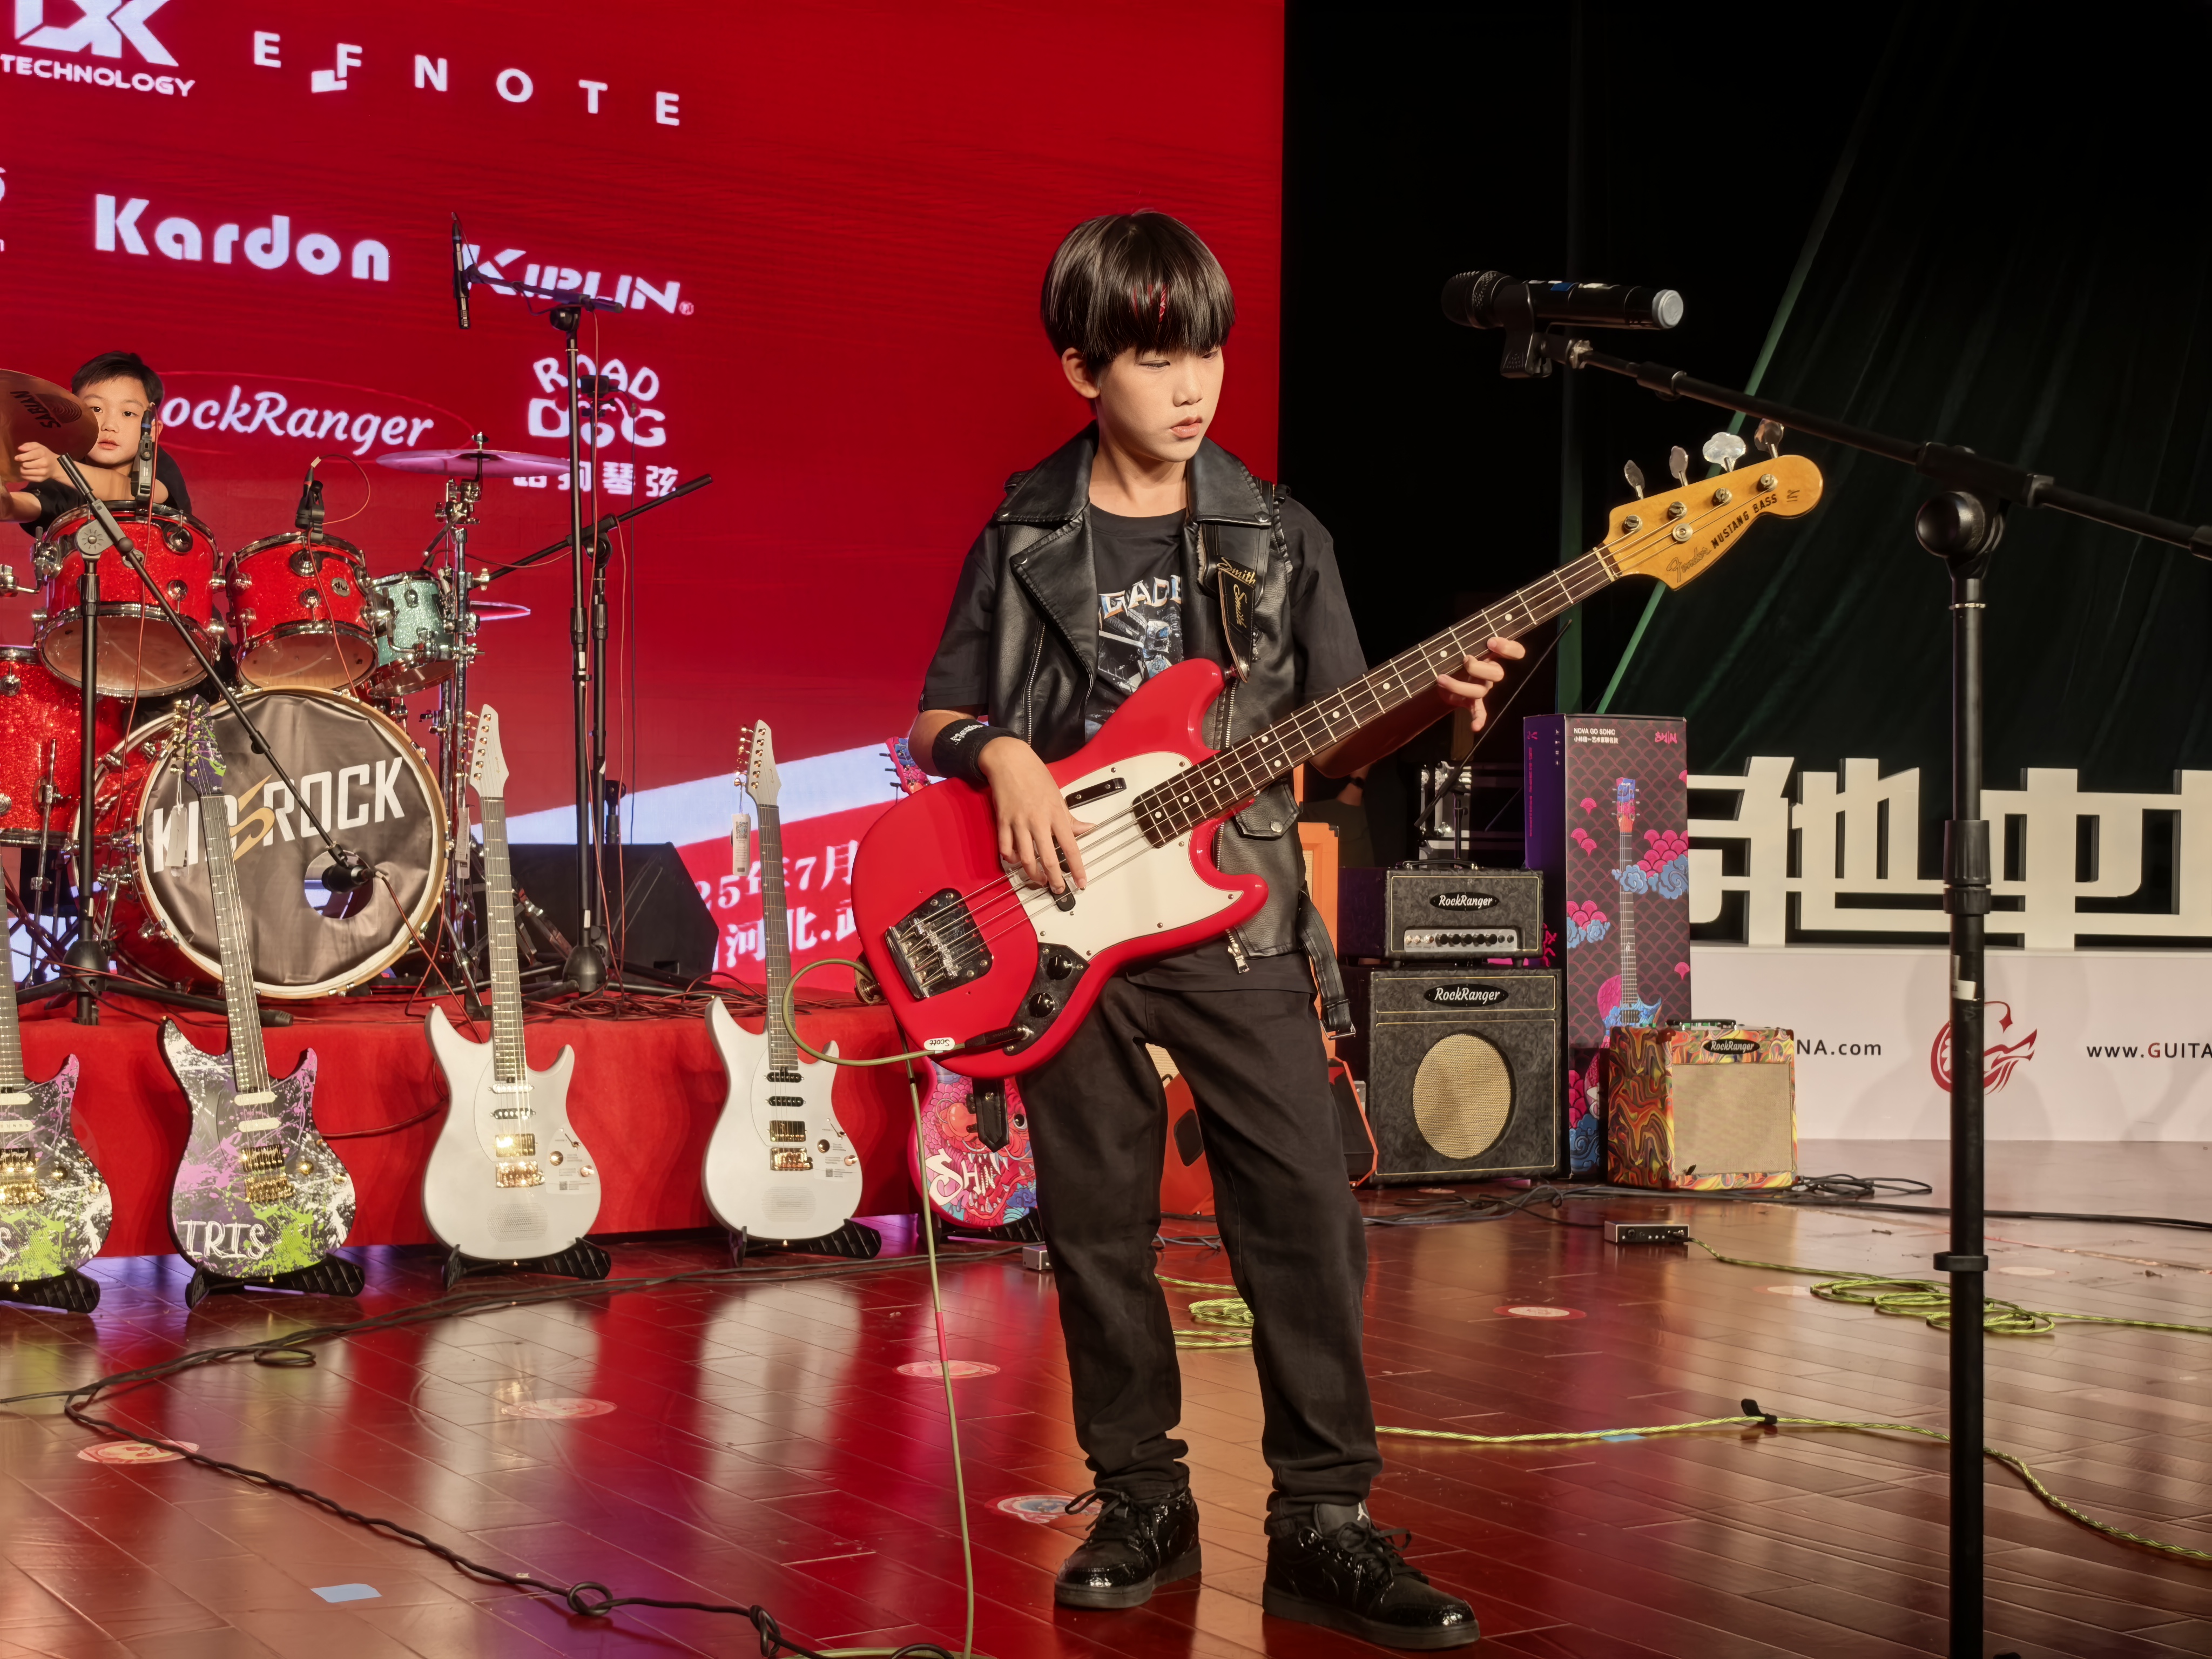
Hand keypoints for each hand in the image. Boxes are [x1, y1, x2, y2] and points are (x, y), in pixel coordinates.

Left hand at [13, 443, 56, 482]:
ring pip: (25, 472)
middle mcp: (43, 463)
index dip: (21, 457)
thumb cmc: (45, 454)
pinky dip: (24, 475)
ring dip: (22, 469)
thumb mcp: (38, 446)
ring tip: (24, 467)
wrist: (56, 466)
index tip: (16, 458)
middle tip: (23, 462)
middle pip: (25, 465)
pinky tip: (26, 472)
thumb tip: (19, 449)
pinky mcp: (41, 479)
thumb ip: (28, 445)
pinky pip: (28, 478)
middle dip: (22, 463)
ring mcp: (43, 472)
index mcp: (42, 453)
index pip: (29, 455)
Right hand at [978, 738, 1090, 894]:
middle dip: (1055, 879)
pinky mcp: (1003, 822)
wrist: (1010, 760)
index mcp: (1055, 814)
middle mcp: (1038, 821)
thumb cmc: (1035, 775)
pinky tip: (1017, 862)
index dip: (1077, 868)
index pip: (1071, 847)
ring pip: (1026, 859)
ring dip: (1033, 875)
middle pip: (1049, 858)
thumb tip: (1089, 828)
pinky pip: (1006, 848)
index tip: (1081, 882)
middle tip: (1059, 889)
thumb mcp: (1058, 795)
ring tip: (1039, 880)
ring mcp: (1019, 822)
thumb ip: (1071, 818)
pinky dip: (1011, 859)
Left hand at [1436, 636, 1525, 731]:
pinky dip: (1479, 719)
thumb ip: (1463, 637)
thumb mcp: (1458, 642)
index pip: (1515, 651)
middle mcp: (1490, 672)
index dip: (1508, 648)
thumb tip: (1460, 639)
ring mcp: (1482, 687)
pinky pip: (1479, 712)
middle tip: (1465, 659)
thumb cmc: (1452, 653)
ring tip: (1441, 678)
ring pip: (1481, 690)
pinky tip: (1476, 727)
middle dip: (1479, 667)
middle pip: (1497, 674)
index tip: (1491, 642)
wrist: (1440, 673)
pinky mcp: (1472, 701)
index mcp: (1492, 655)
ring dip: (1459, 685)